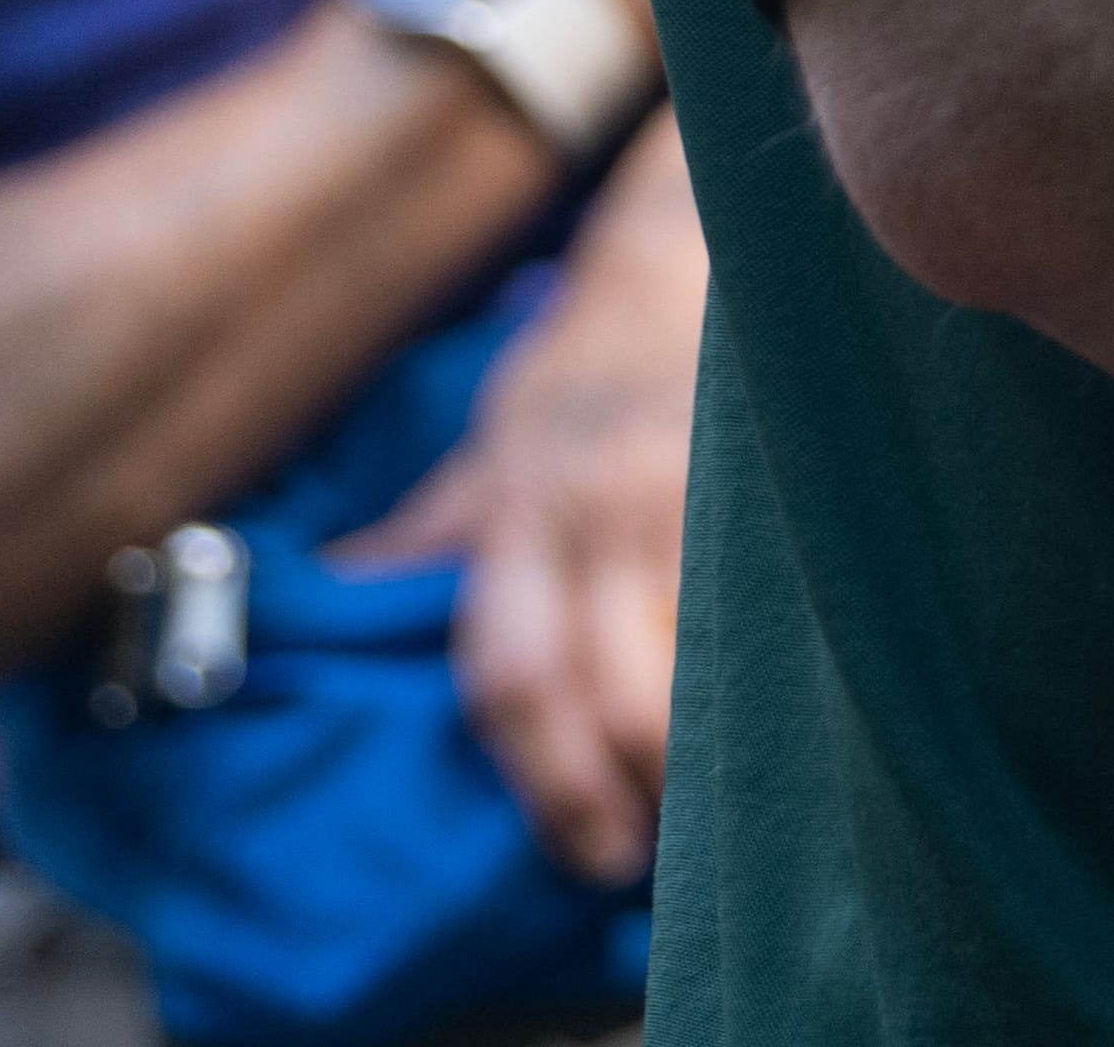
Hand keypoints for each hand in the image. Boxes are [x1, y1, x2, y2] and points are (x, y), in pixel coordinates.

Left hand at [339, 128, 705, 881]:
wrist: (683, 255)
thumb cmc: (579, 364)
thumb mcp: (488, 441)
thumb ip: (428, 532)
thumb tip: (335, 596)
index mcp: (524, 514)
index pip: (513, 669)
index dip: (540, 772)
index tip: (575, 848)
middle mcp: (605, 514)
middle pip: (611, 684)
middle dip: (626, 785)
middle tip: (640, 858)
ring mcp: (696, 497)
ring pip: (707, 654)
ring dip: (712, 746)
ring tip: (714, 810)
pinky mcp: (768, 483)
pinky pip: (769, 602)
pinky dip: (770, 672)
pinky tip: (778, 717)